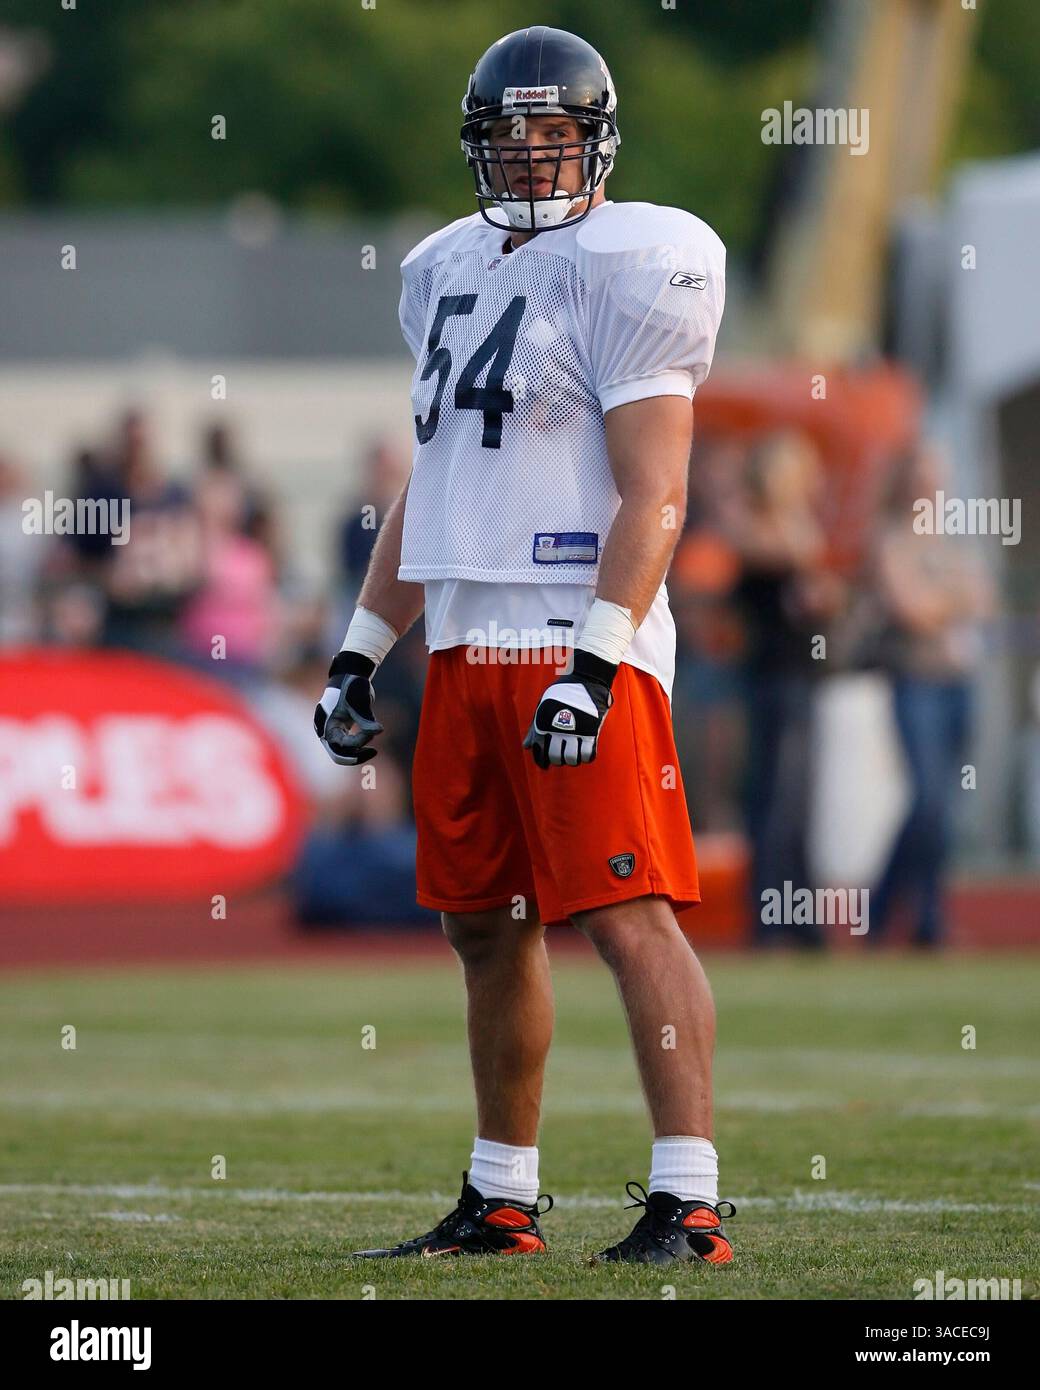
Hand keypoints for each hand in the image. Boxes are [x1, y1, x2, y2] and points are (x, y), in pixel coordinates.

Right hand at [314, 651, 383, 765]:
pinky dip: (359, 744)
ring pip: (343, 751)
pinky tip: (370, 737)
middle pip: (338, 754)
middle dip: (356, 756)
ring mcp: (332, 730)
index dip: (358, 741)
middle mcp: (325, 730)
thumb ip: (367, 718)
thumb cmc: (352, 685)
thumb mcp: (360, 701)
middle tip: (374, 752)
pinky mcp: (340, 729)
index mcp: (325, 723)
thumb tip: (379, 731)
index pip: (340, 744)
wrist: (351, 674)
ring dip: (358, 750)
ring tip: (374, 741)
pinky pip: (348, 744)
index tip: (373, 730)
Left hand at [522, 650, 615, 767]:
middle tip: (560, 757)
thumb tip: (526, 747)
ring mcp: (575, 730)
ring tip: (572, 755)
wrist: (586, 678)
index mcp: (544, 723)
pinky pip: (589, 754)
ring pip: (572, 759)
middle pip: (555, 758)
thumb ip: (534, 727)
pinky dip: (586, 757)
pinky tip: (584, 753)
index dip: (541, 762)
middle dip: (557, 760)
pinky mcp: (591, 731)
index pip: (540, 752)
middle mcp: (558, 729)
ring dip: (571, 760)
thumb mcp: (543, 705)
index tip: (545, 765)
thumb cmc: (562, 691)